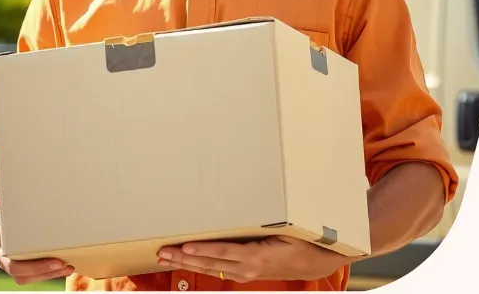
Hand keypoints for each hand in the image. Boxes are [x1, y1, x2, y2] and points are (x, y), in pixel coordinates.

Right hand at [0, 191, 73, 284]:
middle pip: (15, 269)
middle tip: (61, 264)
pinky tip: (63, 269)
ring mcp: (5, 261)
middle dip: (40, 269)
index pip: (9, 250)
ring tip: (67, 268)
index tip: (48, 253)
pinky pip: (28, 277)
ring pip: (22, 277)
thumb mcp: (3, 198)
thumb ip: (2, 197)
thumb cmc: (5, 205)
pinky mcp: (15, 267)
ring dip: (46, 275)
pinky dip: (45, 274)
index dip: (27, 257)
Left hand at [157, 236, 350, 282]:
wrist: (317, 260)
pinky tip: (187, 258)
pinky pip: (218, 268)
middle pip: (208, 262)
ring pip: (209, 267)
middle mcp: (246, 268)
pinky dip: (200, 263)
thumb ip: (265, 221)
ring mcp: (245, 273)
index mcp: (255, 256)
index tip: (181, 245)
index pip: (220, 252)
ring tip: (166, 256)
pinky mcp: (246, 273)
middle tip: (161, 251)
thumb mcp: (286, 228)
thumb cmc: (301, 238)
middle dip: (182, 257)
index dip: (200, 249)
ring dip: (186, 262)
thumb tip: (244, 205)